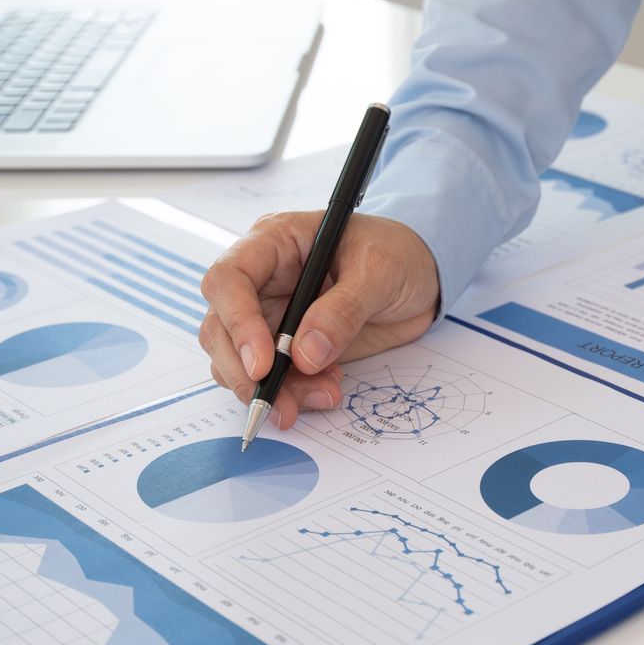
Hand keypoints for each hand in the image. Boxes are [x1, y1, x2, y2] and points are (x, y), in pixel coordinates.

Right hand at [199, 212, 439, 430]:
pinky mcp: (288, 348)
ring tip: (325, 394)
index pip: (229, 279)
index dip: (237, 322)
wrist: (423, 277)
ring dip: (274, 390)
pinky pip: (271, 379)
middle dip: (244, 371)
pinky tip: (327, 391)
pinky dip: (293, 395)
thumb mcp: (380, 271)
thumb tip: (305, 353)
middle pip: (221, 328)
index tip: (263, 363)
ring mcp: (271, 316)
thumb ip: (343, 310)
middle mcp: (262, 280)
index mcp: (274, 242)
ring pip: (239, 362)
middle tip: (278, 402)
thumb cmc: (397, 253)